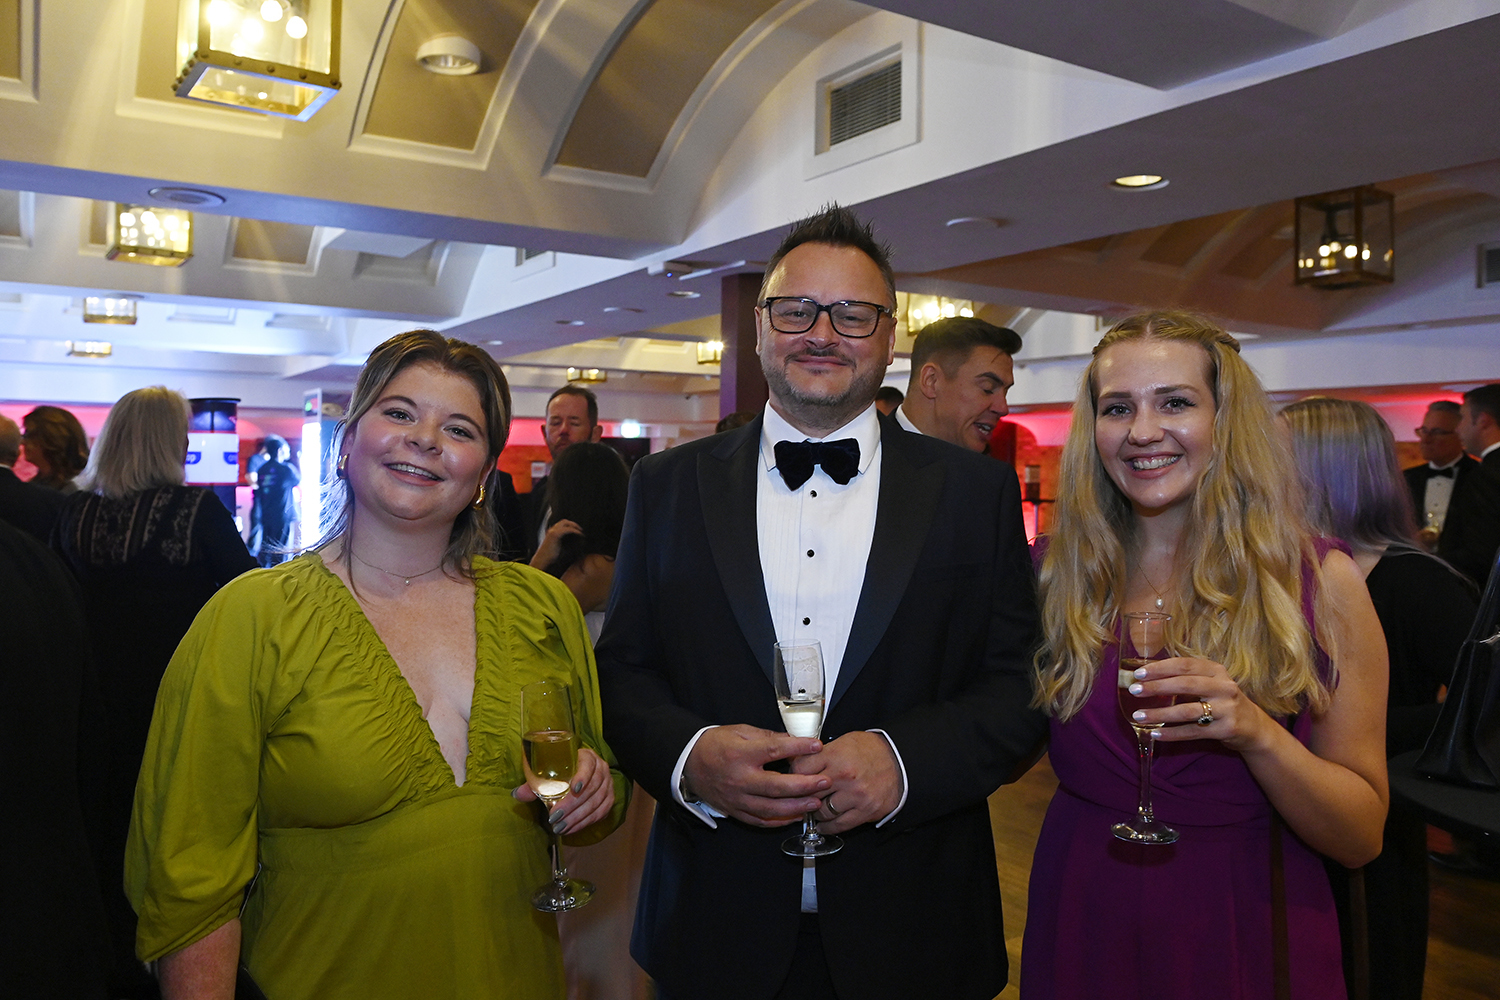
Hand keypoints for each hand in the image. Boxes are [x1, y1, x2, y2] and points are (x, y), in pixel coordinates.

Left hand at [512, 747, 613, 834]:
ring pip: (596, 803)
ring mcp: (608, 785)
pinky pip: (600, 813)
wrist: (580, 774)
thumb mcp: (548, 773)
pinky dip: (585, 823)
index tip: (573, 789)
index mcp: (587, 757)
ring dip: (577, 817)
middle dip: (572, 806)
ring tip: (560, 827)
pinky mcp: (609, 799)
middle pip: (591, 788)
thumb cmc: (562, 772)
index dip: (583, 776)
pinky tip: (571, 829)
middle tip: (555, 818)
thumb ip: (534, 783)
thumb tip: (517, 794)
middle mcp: (601, 769)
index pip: (588, 765)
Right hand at [530, 519, 582, 569]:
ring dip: (574, 526)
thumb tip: (575, 541)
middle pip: (564, 521)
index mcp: (551, 532)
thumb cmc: (550, 557)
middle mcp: (551, 530)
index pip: (562, 523)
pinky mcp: (555, 534)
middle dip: (573, 524)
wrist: (542, 561)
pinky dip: (575, 531)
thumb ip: (565, 542)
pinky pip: (567, 529)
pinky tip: (580, 534)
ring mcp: (552, 531)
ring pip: (566, 522)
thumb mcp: (559, 547)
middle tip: (580, 529)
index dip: (570, 525)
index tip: (578, 530)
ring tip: (581, 531)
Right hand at [683, 725, 827, 826]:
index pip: (774, 750)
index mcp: (740, 754)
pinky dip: (779, 822)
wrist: (688, 762)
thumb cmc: (715, 744)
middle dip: (804, 785)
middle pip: (776, 786)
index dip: (797, 748)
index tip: (816, 745)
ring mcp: (737, 798)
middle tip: (824, 782)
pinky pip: (759, 821)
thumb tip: (793, 741)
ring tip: (815, 803)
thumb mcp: (740, 731)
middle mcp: (739, 779)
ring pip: (770, 809)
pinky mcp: (734, 811)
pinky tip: (795, 817)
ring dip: (796, 808)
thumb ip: (767, 737)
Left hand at [792, 731, 901, 833]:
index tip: (793, 779)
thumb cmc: (870, 750)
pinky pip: (839, 825)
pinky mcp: (865, 811)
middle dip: (802, 796)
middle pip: (808, 792)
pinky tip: (823, 824)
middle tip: (800, 797)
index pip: (800, 769)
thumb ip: (820, 753)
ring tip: (814, 809)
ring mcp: (855, 795)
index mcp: (836, 755)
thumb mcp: (843, 742)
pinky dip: (827, 827)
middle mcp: (844, 776)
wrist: (900, 761)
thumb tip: (796, 761)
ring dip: (815, 812)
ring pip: (822, 812)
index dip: (793, 775)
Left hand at [1125, 656, 1272, 751]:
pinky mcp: (1226, 730)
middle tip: (1134, 691)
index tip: (1138, 674)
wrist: (1254, 727)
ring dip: (1160, 714)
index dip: (1160, 668)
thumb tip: (1147, 676)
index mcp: (1216, 670)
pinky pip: (1193, 732)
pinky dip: (1172, 734)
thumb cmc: (1222, 701)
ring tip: (1138, 716)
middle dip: (1156, 687)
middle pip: (1185, 685)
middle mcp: (1224, 687)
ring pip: (1187, 711)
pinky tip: (1155, 734)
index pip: (1184, 664)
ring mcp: (1227, 709)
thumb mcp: (1210, 683)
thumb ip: (1186, 677)